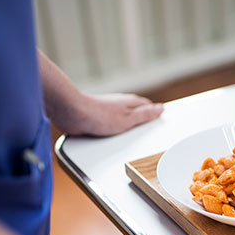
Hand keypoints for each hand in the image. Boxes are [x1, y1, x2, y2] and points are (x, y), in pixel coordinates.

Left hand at [38, 50, 162, 135]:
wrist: (73, 114)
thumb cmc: (98, 116)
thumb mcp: (128, 119)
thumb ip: (145, 115)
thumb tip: (160, 109)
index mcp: (130, 103)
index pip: (148, 106)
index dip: (155, 112)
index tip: (162, 117)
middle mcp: (120, 104)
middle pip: (136, 109)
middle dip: (144, 115)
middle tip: (152, 122)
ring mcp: (109, 109)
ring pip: (124, 114)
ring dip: (130, 120)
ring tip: (136, 129)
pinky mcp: (98, 116)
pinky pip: (112, 121)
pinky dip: (117, 126)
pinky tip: (116, 132)